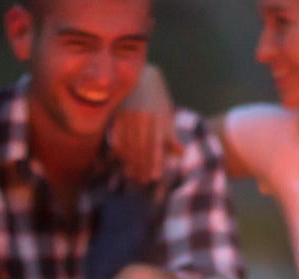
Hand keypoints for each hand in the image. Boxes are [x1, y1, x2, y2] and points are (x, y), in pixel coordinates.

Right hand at [110, 64, 180, 184]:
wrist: (142, 77)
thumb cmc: (157, 99)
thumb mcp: (167, 115)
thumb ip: (171, 135)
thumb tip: (181, 153)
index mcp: (158, 118)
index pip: (156, 145)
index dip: (155, 162)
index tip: (155, 177)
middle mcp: (143, 118)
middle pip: (141, 148)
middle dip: (142, 166)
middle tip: (142, 181)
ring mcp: (128, 117)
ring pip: (128, 144)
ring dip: (130, 162)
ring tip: (132, 174)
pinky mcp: (117, 115)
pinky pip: (117, 137)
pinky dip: (119, 150)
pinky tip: (120, 160)